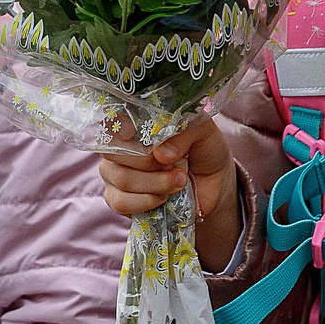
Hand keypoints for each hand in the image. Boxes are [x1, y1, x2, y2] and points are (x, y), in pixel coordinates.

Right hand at [99, 117, 241, 270]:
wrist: (214, 183)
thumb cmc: (204, 149)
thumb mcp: (203, 132)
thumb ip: (184, 133)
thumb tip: (161, 154)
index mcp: (134, 122)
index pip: (110, 121)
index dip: (118, 127)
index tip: (132, 133)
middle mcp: (118, 146)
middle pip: (115, 153)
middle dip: (149, 163)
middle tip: (176, 165)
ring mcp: (114, 173)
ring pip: (122, 179)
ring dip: (156, 184)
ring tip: (178, 181)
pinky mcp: (117, 200)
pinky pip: (121, 202)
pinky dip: (147, 201)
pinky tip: (164, 197)